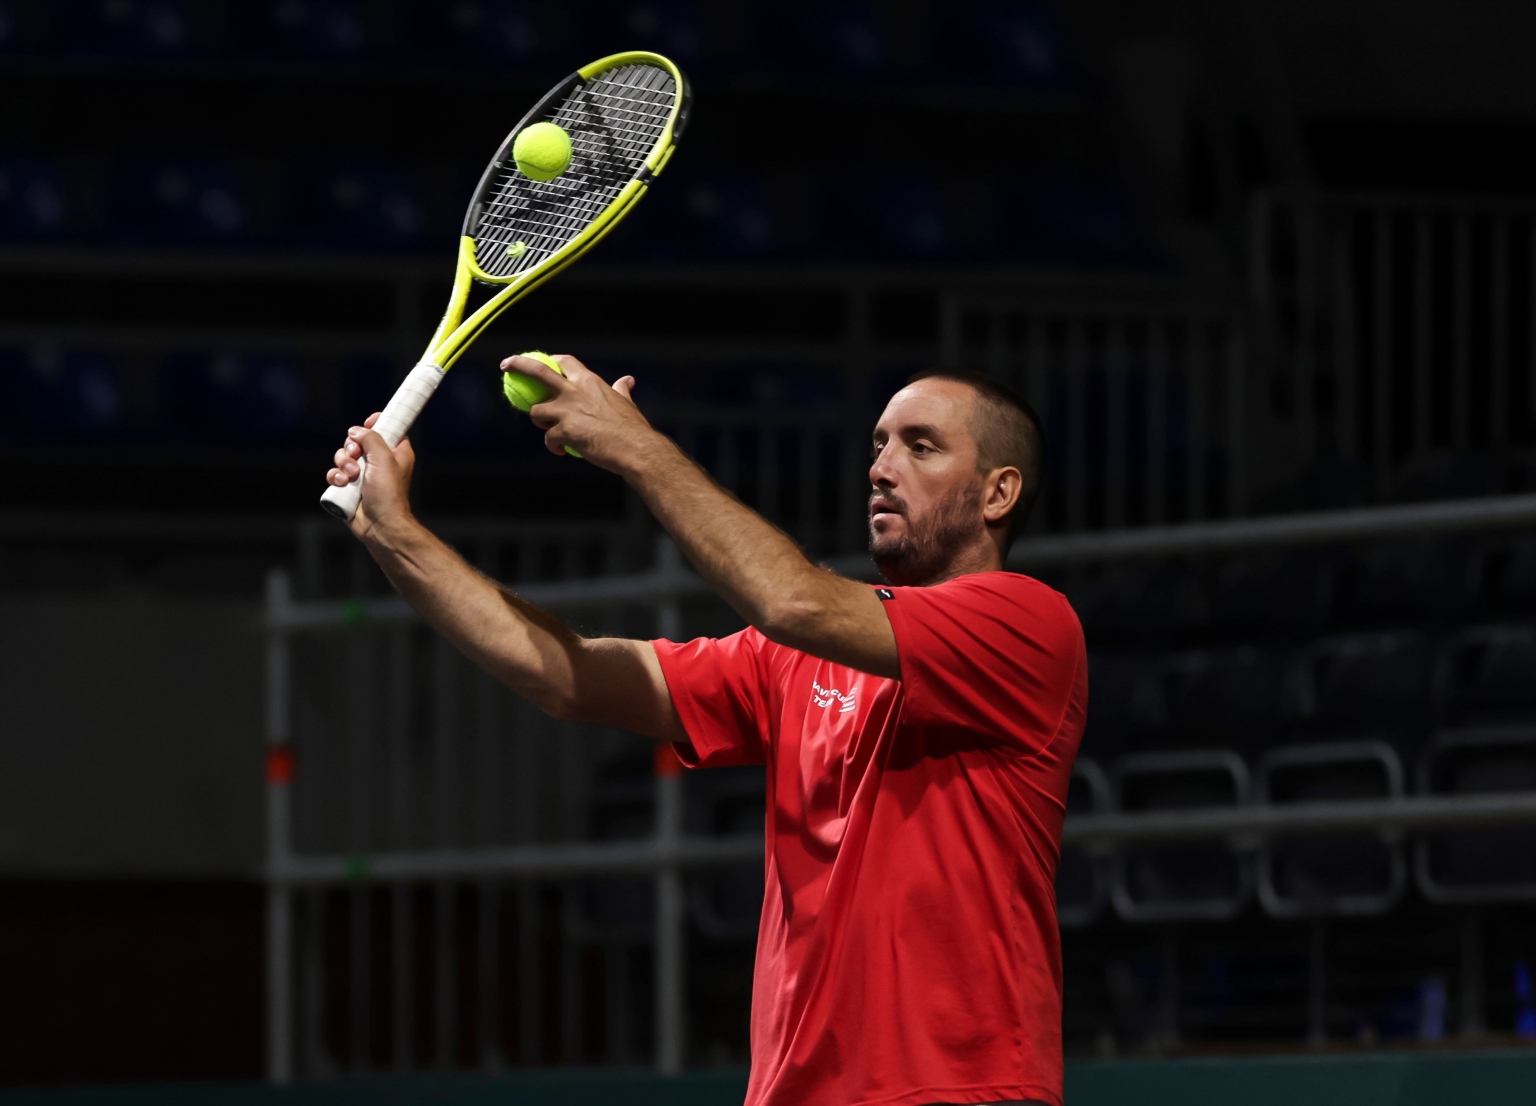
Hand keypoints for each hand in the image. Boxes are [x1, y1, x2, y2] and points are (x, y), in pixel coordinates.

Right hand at [325, 411, 417, 539]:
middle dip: (351, 447)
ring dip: (343, 463)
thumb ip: (371, 438)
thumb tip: (356, 431)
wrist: (379, 524)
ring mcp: (363, 475)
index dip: (375, 424)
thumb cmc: (388, 493)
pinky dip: (336, 477)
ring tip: (351, 476)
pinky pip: (336, 473)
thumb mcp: (384, 458)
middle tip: (356, 456)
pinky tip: (343, 485)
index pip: (386, 429)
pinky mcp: (349, 487)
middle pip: (358, 441)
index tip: (368, 423)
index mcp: (395, 452)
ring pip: (343, 456)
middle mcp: (379, 462)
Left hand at [501, 353, 659, 472]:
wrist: (636, 449)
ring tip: (551, 431)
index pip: (565, 362)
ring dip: (539, 421)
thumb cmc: (633, 428)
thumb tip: (627, 380)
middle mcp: (575, 391)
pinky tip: (561, 451)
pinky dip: (552, 446)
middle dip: (518, 365)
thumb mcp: (626, 403)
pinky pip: (548, 439)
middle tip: (505, 365)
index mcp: (589, 381)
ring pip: (536, 412)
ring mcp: (567, 411)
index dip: (552, 361)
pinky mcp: (564, 432)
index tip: (544, 362)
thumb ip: (621, 390)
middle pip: (538, 372)